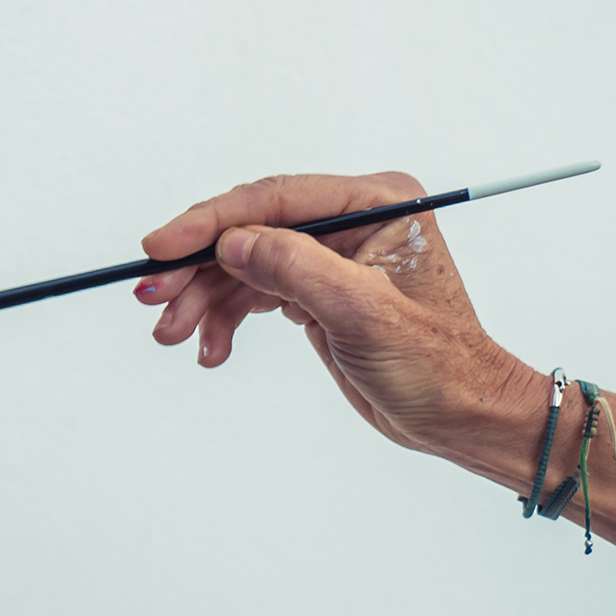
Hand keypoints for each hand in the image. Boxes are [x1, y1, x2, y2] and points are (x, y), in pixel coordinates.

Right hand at [135, 172, 540, 470]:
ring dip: (203, 299)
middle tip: (153, 299)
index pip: (276, 198)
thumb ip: (296, 268)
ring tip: (174, 335)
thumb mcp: (365, 314)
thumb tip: (233, 242)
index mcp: (377, 203)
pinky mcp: (315, 290)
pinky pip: (252, 293)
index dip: (210, 222)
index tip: (160, 246)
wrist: (461, 418)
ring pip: (241, 264)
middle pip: (249, 229)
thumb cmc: (440, 366)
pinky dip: (224, 320)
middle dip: (197, 268)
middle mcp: (351, 220)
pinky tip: (211, 349)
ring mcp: (330, 255)